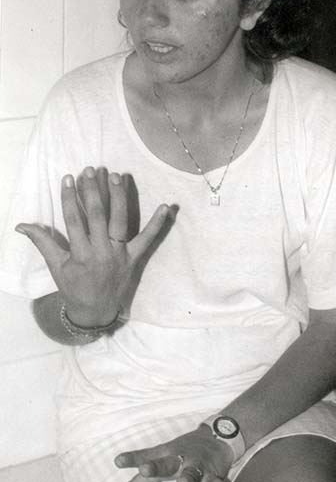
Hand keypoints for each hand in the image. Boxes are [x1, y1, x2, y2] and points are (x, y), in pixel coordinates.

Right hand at [15, 166, 168, 325]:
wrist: (95, 311)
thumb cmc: (74, 286)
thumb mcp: (56, 266)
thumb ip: (43, 242)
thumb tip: (22, 225)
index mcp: (80, 255)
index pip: (73, 221)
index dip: (69, 198)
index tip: (68, 178)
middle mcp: (101, 253)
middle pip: (97, 217)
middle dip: (93, 192)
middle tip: (91, 170)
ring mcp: (120, 254)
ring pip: (120, 221)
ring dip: (119, 197)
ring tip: (117, 176)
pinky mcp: (135, 257)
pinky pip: (148, 239)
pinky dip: (158, 224)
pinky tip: (167, 207)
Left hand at [113, 426, 233, 481]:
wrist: (217, 437)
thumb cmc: (180, 455)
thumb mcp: (158, 465)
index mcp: (164, 457)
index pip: (145, 458)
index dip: (132, 460)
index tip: (118, 461)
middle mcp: (180, 459)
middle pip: (167, 463)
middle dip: (156, 466)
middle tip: (145, 469)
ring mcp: (199, 465)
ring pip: (193, 472)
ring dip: (189, 476)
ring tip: (183, 481)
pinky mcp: (216, 475)